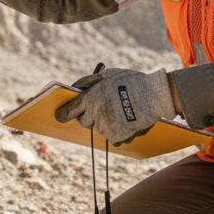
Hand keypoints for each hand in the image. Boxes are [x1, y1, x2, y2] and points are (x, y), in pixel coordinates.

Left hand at [55, 67, 175, 145]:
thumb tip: (76, 91)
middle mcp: (95, 115)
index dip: (63, 114)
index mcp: (90, 99)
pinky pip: (112, 137)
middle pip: (84, 121)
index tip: (59, 116)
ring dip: (105, 122)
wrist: (154, 96)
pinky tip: (127, 120)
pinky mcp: (117, 137)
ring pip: (99, 128)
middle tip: (103, 107)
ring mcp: (105, 128)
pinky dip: (117, 131)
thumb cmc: (130, 82)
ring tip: (121, 110)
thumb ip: (89, 83)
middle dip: (90, 115)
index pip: (69, 111)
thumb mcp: (107, 75)